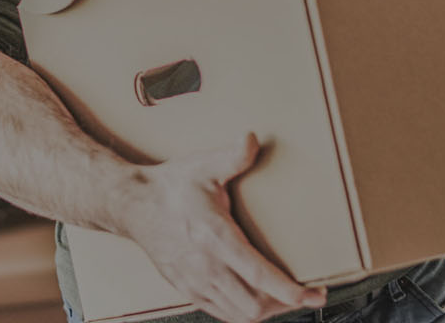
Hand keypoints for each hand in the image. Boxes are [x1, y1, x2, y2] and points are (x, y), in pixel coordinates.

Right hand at [120, 133, 327, 322]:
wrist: (132, 205)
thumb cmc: (169, 187)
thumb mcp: (203, 166)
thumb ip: (232, 157)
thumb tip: (251, 140)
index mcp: (214, 237)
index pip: (258, 276)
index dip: (290, 291)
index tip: (313, 295)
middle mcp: (205, 266)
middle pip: (253, 306)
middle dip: (283, 305)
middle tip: (304, 293)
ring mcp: (195, 282)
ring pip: (238, 315)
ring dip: (265, 311)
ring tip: (282, 297)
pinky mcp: (187, 289)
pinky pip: (221, 313)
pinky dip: (243, 312)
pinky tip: (254, 298)